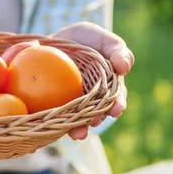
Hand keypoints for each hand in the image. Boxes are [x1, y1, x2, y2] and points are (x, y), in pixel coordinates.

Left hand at [52, 22, 133, 140]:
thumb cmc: (84, 40)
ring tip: (77, 133)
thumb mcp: (101, 39)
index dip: (117, 104)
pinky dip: (52, 126)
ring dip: (78, 128)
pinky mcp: (54, 106)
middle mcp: (92, 100)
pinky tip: (48, 134)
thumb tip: (124, 66)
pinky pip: (53, 117)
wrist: (54, 44)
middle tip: (95, 122)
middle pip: (96, 113)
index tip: (116, 109)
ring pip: (76, 119)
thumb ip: (117, 49)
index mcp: (108, 87)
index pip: (116, 98)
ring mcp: (72, 104)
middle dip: (97, 119)